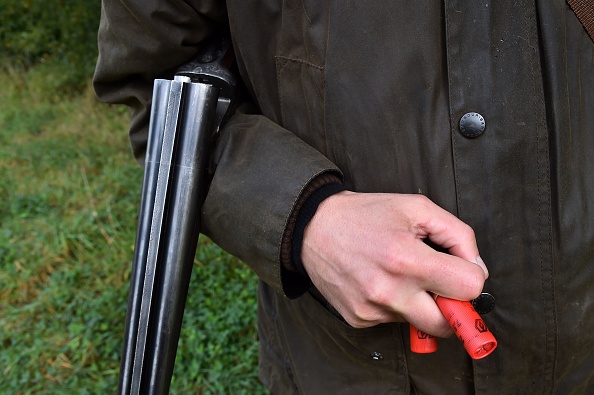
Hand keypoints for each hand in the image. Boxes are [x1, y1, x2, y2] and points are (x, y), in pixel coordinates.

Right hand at [301, 191, 488, 337]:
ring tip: (400, 274)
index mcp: (407, 260)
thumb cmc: (365, 215)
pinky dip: (395, 305)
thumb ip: (458, 235)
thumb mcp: (417, 208)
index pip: (468, 288)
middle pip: (448, 324)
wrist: (314, 228)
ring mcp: (372, 310)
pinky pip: (392, 321)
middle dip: (452, 306)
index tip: (460, 271)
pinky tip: (379, 282)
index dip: (472, 278)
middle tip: (440, 285)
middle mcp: (389, 292)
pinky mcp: (358, 320)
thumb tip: (476, 268)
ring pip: (419, 323)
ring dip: (420, 303)